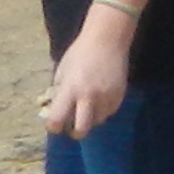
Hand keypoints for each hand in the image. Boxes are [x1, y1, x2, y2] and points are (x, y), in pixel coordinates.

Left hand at [44, 15, 134, 139]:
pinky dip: (102, 110)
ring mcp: (106, 98)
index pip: (57, 120)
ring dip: (90, 119)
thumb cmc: (79, 53)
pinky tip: (99, 98)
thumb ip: (59, 92)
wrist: (107, 40)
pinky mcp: (119, 96)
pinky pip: (109, 112)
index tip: (54, 124)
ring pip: (97, 122)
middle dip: (75, 133)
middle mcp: (89, 97)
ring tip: (87, 106)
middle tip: (72, 128)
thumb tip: (55, 110)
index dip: (53, 126)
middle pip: (81, 130)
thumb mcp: (62, 71)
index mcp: (70, 89)